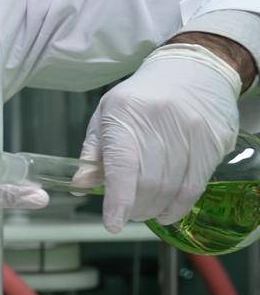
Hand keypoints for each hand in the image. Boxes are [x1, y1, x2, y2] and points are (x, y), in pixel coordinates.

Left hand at [71, 42, 241, 232]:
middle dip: (135, 207)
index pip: (122, 165)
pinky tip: (166, 213)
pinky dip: (179, 206)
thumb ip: (93, 151)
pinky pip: (196, 185)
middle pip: (149, 182)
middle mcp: (161, 123)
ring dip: (155, 209)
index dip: (118, 200)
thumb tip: (80, 184)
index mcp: (126, 115)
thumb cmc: (141, 97)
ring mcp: (192, 132)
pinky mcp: (214, 142)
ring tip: (144, 212)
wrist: (193, 70)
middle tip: (126, 214)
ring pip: (172, 187)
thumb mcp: (107, 114)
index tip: (112, 223)